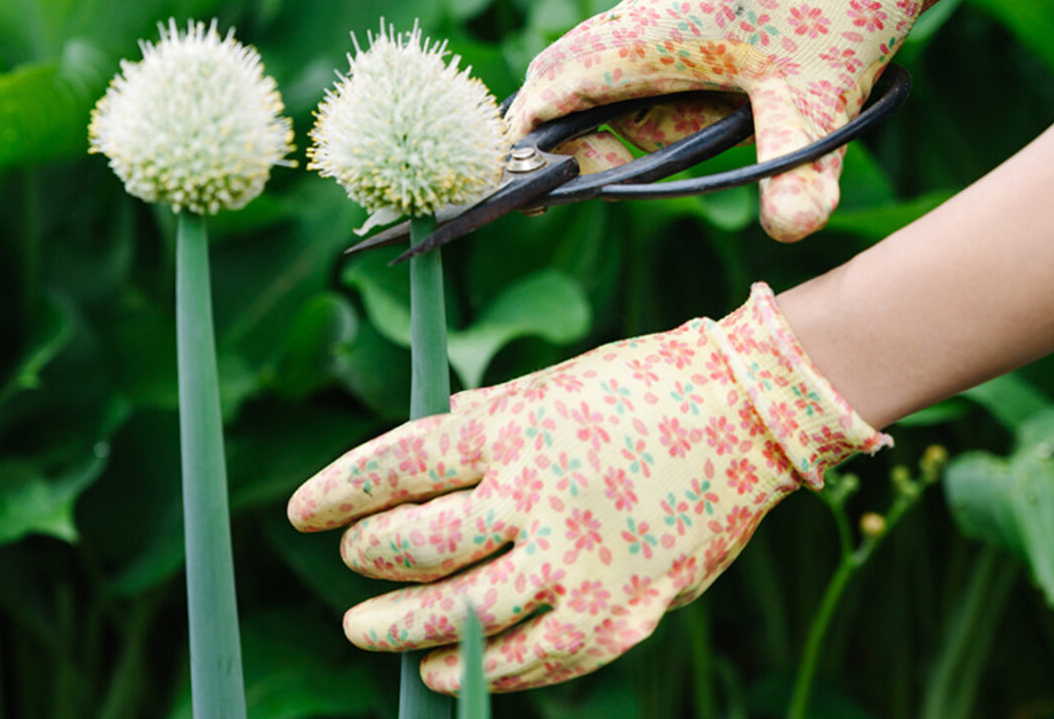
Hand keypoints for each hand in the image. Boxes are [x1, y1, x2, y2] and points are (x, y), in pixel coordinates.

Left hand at [287, 283, 888, 692]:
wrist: (752, 412)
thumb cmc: (644, 386)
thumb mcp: (554, 383)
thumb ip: (488, 418)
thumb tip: (429, 435)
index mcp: (514, 427)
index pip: (398, 465)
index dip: (339, 491)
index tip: (301, 512)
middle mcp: (538, 495)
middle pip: (419, 544)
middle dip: (366, 558)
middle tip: (350, 561)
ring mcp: (580, 558)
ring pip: (463, 612)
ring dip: (400, 628)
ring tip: (367, 629)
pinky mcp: (621, 608)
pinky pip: (535, 657)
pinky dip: (481, 669)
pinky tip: (443, 670)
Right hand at [507, 0, 988, 240]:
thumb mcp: (823, 98)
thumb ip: (799, 171)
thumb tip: (789, 231)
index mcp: (647, 35)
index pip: (551, 89)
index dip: (530, 141)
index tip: (533, 191)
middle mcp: (643, 18)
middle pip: (573, 88)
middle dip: (589, 143)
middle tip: (625, 183)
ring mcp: (667, 10)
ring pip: (620, 82)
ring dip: (649, 125)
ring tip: (725, 128)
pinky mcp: (695, 10)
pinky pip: (657, 67)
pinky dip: (678, 103)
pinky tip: (738, 110)